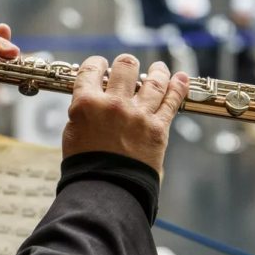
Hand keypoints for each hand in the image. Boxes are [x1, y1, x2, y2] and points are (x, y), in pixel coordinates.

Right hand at [62, 55, 188, 173]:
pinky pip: (171, 102)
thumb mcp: (73, 132)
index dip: (96, 63)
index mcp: (87, 104)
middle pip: (125, 67)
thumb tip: (94, 98)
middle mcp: (114, 104)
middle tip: (127, 66)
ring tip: (159, 67)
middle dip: (126, 63)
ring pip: (153, 81)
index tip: (100, 65)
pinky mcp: (158, 129)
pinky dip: (178, 87)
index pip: (91, 69)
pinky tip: (181, 78)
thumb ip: (84, 111)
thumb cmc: (85, 165)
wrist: (106, 190)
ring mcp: (138, 115)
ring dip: (157, 71)